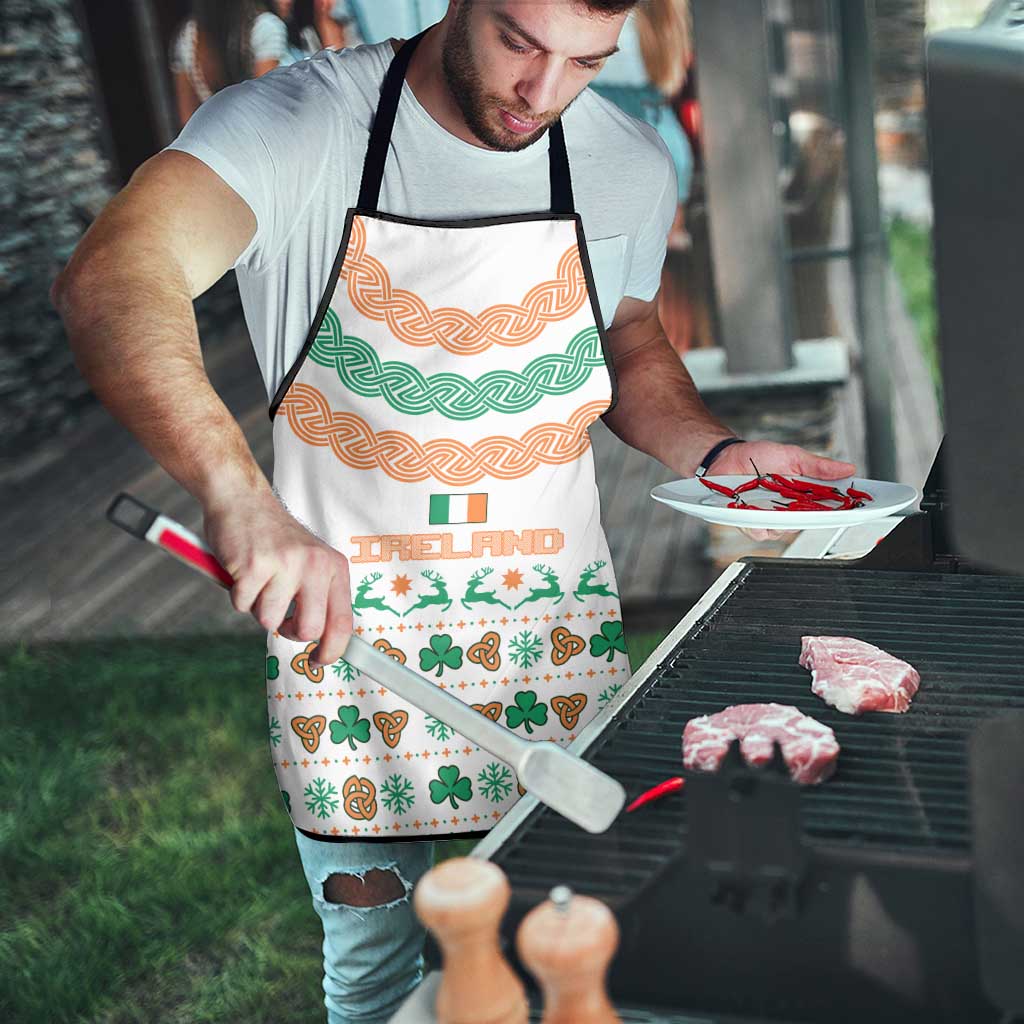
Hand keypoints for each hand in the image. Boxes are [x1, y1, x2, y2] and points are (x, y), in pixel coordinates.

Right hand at [203, 490, 351, 667]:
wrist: (242, 499)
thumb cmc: (274, 538)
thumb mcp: (310, 561)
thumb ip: (318, 595)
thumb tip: (323, 642)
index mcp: (334, 567)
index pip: (343, 621)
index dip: (332, 650)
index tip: (318, 661)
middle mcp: (315, 565)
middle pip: (309, 630)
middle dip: (289, 632)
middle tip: (280, 616)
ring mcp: (285, 564)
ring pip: (269, 621)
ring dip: (258, 607)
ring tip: (258, 579)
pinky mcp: (254, 566)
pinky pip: (242, 606)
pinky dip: (237, 595)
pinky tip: (242, 570)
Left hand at [709, 440, 856, 542]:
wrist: (726, 457)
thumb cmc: (758, 457)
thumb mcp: (792, 456)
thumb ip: (818, 466)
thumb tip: (848, 468)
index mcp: (803, 495)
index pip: (829, 507)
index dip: (844, 510)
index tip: (858, 508)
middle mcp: (789, 510)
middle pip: (809, 523)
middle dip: (813, 517)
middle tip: (814, 506)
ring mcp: (770, 518)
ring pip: (784, 530)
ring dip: (781, 519)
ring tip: (775, 503)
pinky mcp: (750, 523)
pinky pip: (760, 532)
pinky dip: (759, 524)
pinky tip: (755, 512)